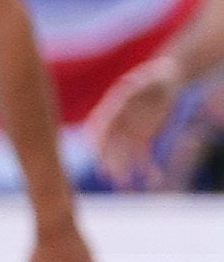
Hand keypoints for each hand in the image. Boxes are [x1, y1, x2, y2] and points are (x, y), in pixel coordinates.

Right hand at [86, 56, 184, 186]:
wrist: (167, 80)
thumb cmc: (156, 76)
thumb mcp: (148, 77)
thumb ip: (137, 82)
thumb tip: (127, 82)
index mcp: (112, 108)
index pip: (98, 125)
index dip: (95, 137)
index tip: (93, 149)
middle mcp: (117, 123)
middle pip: (108, 144)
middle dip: (107, 159)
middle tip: (107, 173)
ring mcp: (128, 133)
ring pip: (123, 155)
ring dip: (123, 169)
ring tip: (125, 185)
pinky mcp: (143, 139)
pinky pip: (142, 156)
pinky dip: (147, 168)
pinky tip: (154, 178)